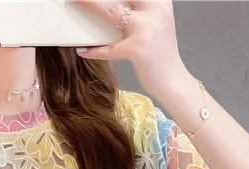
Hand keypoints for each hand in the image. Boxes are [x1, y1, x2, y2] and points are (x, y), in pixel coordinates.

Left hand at [72, 0, 188, 96]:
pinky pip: (109, 48)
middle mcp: (155, 10)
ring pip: (111, 11)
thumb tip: (112, 4)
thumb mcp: (155, 23)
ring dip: (90, 4)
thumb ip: (140, 9)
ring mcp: (146, 28)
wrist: (173, 81)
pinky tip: (83, 51)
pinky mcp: (137, 48)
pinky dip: (95, 51)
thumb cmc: (160, 54)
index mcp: (159, 1)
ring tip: (75, 0)